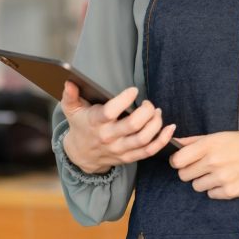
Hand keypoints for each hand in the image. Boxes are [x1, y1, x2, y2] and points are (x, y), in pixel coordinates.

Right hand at [60, 81, 176, 173]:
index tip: (133, 90)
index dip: (124, 99)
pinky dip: (163, 140)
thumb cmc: (81, 126)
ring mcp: (120, 149)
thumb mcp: (71, 110)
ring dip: (156, 124)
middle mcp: (109, 137)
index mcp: (96, 123)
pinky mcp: (129, 157)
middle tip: (148, 103)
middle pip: (133, 125)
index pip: (111, 112)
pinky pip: (150, 151)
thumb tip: (69, 81)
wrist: (81, 155)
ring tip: (156, 112)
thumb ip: (70, 96)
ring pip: (144, 139)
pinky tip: (169, 128)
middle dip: (146, 111)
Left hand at [169, 131, 238, 199]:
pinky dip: (217, 189)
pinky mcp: (231, 192)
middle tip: (203, 166)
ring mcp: (222, 178)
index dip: (178, 161)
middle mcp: (214, 162)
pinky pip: (211, 194)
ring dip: (204, 181)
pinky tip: (228, 179)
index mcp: (209, 145)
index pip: (177, 160)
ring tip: (218, 172)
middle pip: (184, 175)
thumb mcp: (221, 135)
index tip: (183, 160)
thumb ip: (195, 141)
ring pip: (196, 186)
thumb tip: (174, 142)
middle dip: (190, 171)